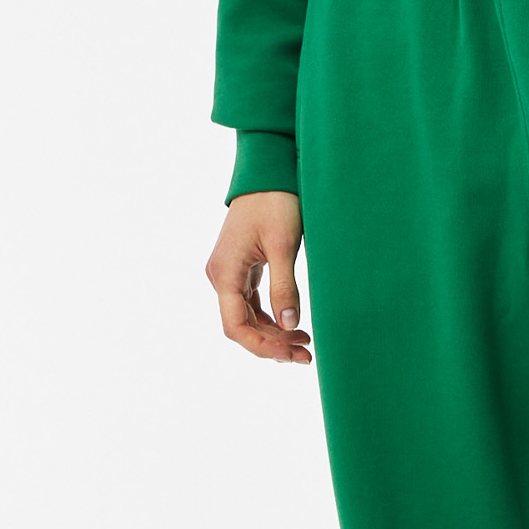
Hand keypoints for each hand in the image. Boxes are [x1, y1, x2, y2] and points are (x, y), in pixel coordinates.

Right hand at [206, 191, 311, 362]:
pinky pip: (253, 304)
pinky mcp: (243, 269)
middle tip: (307, 356)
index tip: (292, 354)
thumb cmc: (275, 202)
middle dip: (273, 344)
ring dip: (274, 334)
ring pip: (249, 318)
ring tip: (305, 344)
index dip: (262, 347)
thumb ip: (285, 286)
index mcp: (224, 273)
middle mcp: (221, 276)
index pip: (236, 327)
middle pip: (242, 327)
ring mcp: (231, 273)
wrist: (268, 172)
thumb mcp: (282, 245)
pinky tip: (294, 326)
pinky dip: (272, 318)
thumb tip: (290, 324)